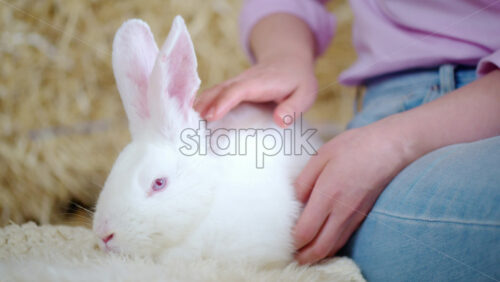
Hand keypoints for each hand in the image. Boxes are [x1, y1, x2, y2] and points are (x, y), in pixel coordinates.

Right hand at [194, 55, 317, 127]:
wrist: (288, 60)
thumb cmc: (298, 80)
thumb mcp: (305, 94)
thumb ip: (293, 107)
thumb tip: (280, 120)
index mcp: (260, 82)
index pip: (239, 90)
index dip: (224, 102)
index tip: (212, 116)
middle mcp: (244, 80)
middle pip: (220, 90)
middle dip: (204, 104)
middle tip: (189, 123)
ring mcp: (236, 83)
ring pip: (214, 91)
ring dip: (200, 104)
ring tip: (185, 122)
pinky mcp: (232, 88)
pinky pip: (215, 93)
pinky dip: (203, 103)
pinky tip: (192, 116)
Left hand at [293, 125, 409, 263]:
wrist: (390, 148)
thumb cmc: (354, 147)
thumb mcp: (322, 156)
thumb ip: (304, 181)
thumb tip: (292, 202)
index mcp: (328, 194)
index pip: (306, 231)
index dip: (292, 241)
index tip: (281, 238)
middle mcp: (342, 211)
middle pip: (320, 248)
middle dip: (302, 256)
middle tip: (289, 254)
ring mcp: (354, 216)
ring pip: (332, 247)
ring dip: (315, 254)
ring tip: (301, 251)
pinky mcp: (362, 216)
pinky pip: (342, 239)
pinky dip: (329, 246)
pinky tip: (320, 240)